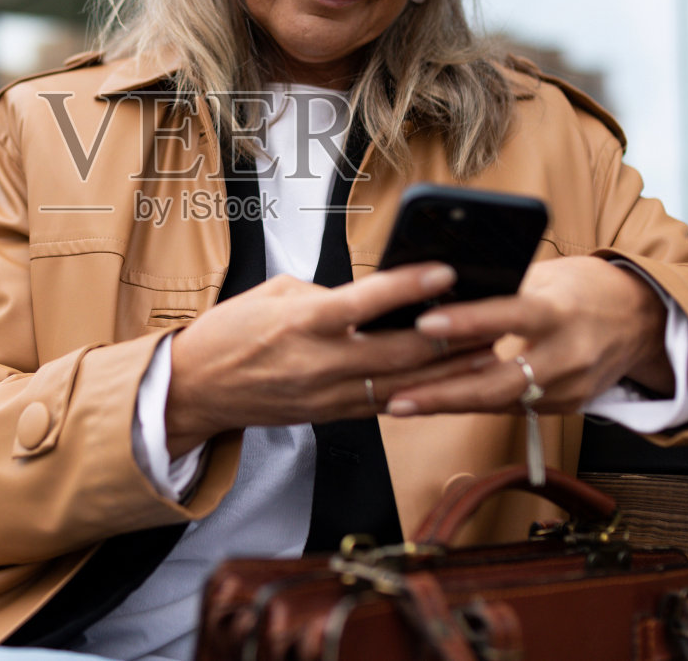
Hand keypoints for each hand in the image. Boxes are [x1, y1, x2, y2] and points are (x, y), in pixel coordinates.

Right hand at [165, 263, 494, 454]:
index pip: (367, 302)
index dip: (411, 286)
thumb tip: (371, 296)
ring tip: (488, 350)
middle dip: (452, 336)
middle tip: (490, 316)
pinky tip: (451, 380)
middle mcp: (320, 363)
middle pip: (401, 352)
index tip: (447, 271)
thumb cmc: (232, 332)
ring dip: (449, 371)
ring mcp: (328, 396)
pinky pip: (386, 404)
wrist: (196, 389)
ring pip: (403, 385)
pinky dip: (421, 391)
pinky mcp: (331, 416)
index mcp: (303, 323)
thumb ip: (327, 295)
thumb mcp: (276, 294)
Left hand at [385, 256, 672, 416]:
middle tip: (398, 397)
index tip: (425, 324)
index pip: (510, 315)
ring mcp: (570, 388)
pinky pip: (513, 408)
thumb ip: (504, 288)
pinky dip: (475, 404)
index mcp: (562, 311)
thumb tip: (444, 290)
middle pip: (501, 383)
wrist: (643, 320)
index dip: (467, 322)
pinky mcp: (567, 406)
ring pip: (501, 403)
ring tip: (403, 403)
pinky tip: (438, 402)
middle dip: (445, 393)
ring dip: (451, 404)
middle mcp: (569, 355)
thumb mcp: (548, 275)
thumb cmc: (586, 287)